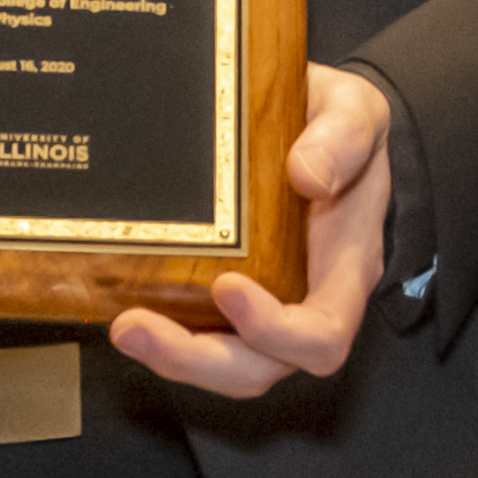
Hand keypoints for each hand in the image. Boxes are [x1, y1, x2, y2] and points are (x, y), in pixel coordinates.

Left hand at [109, 67, 398, 401]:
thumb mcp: (357, 111)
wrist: (319, 126)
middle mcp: (305, 300)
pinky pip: (200, 334)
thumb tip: (307, 174)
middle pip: (260, 366)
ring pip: (225, 362)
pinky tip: (120, 305)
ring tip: (123, 327)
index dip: (276, 330)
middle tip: (137, 326)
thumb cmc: (342, 130)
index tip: (227, 285)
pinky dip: (164, 331)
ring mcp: (265, 303)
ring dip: (170, 355)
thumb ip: (345, 136)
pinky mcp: (226, 295)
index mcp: (344, 268)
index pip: (322, 334)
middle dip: (196, 359)